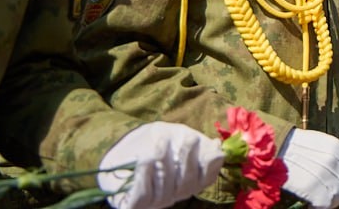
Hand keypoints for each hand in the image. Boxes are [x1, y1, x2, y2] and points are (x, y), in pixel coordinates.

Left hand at [97, 122, 224, 208]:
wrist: (122, 150)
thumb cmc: (153, 141)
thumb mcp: (177, 136)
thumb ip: (196, 143)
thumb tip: (217, 147)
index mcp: (191, 179)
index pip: (207, 178)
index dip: (210, 163)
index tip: (204, 142)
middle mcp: (176, 194)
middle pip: (187, 184)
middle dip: (188, 159)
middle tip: (187, 136)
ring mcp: (157, 202)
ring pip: (166, 188)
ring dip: (164, 162)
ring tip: (160, 141)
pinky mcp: (136, 205)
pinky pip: (144, 194)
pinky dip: (145, 176)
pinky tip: (145, 160)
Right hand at [280, 128, 338, 208]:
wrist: (273, 149)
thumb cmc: (293, 145)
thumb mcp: (319, 142)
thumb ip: (334, 155)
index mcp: (337, 148)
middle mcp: (335, 162)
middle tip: (329, 192)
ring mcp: (326, 176)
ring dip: (331, 199)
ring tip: (318, 196)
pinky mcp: (315, 191)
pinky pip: (327, 204)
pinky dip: (320, 206)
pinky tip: (311, 203)